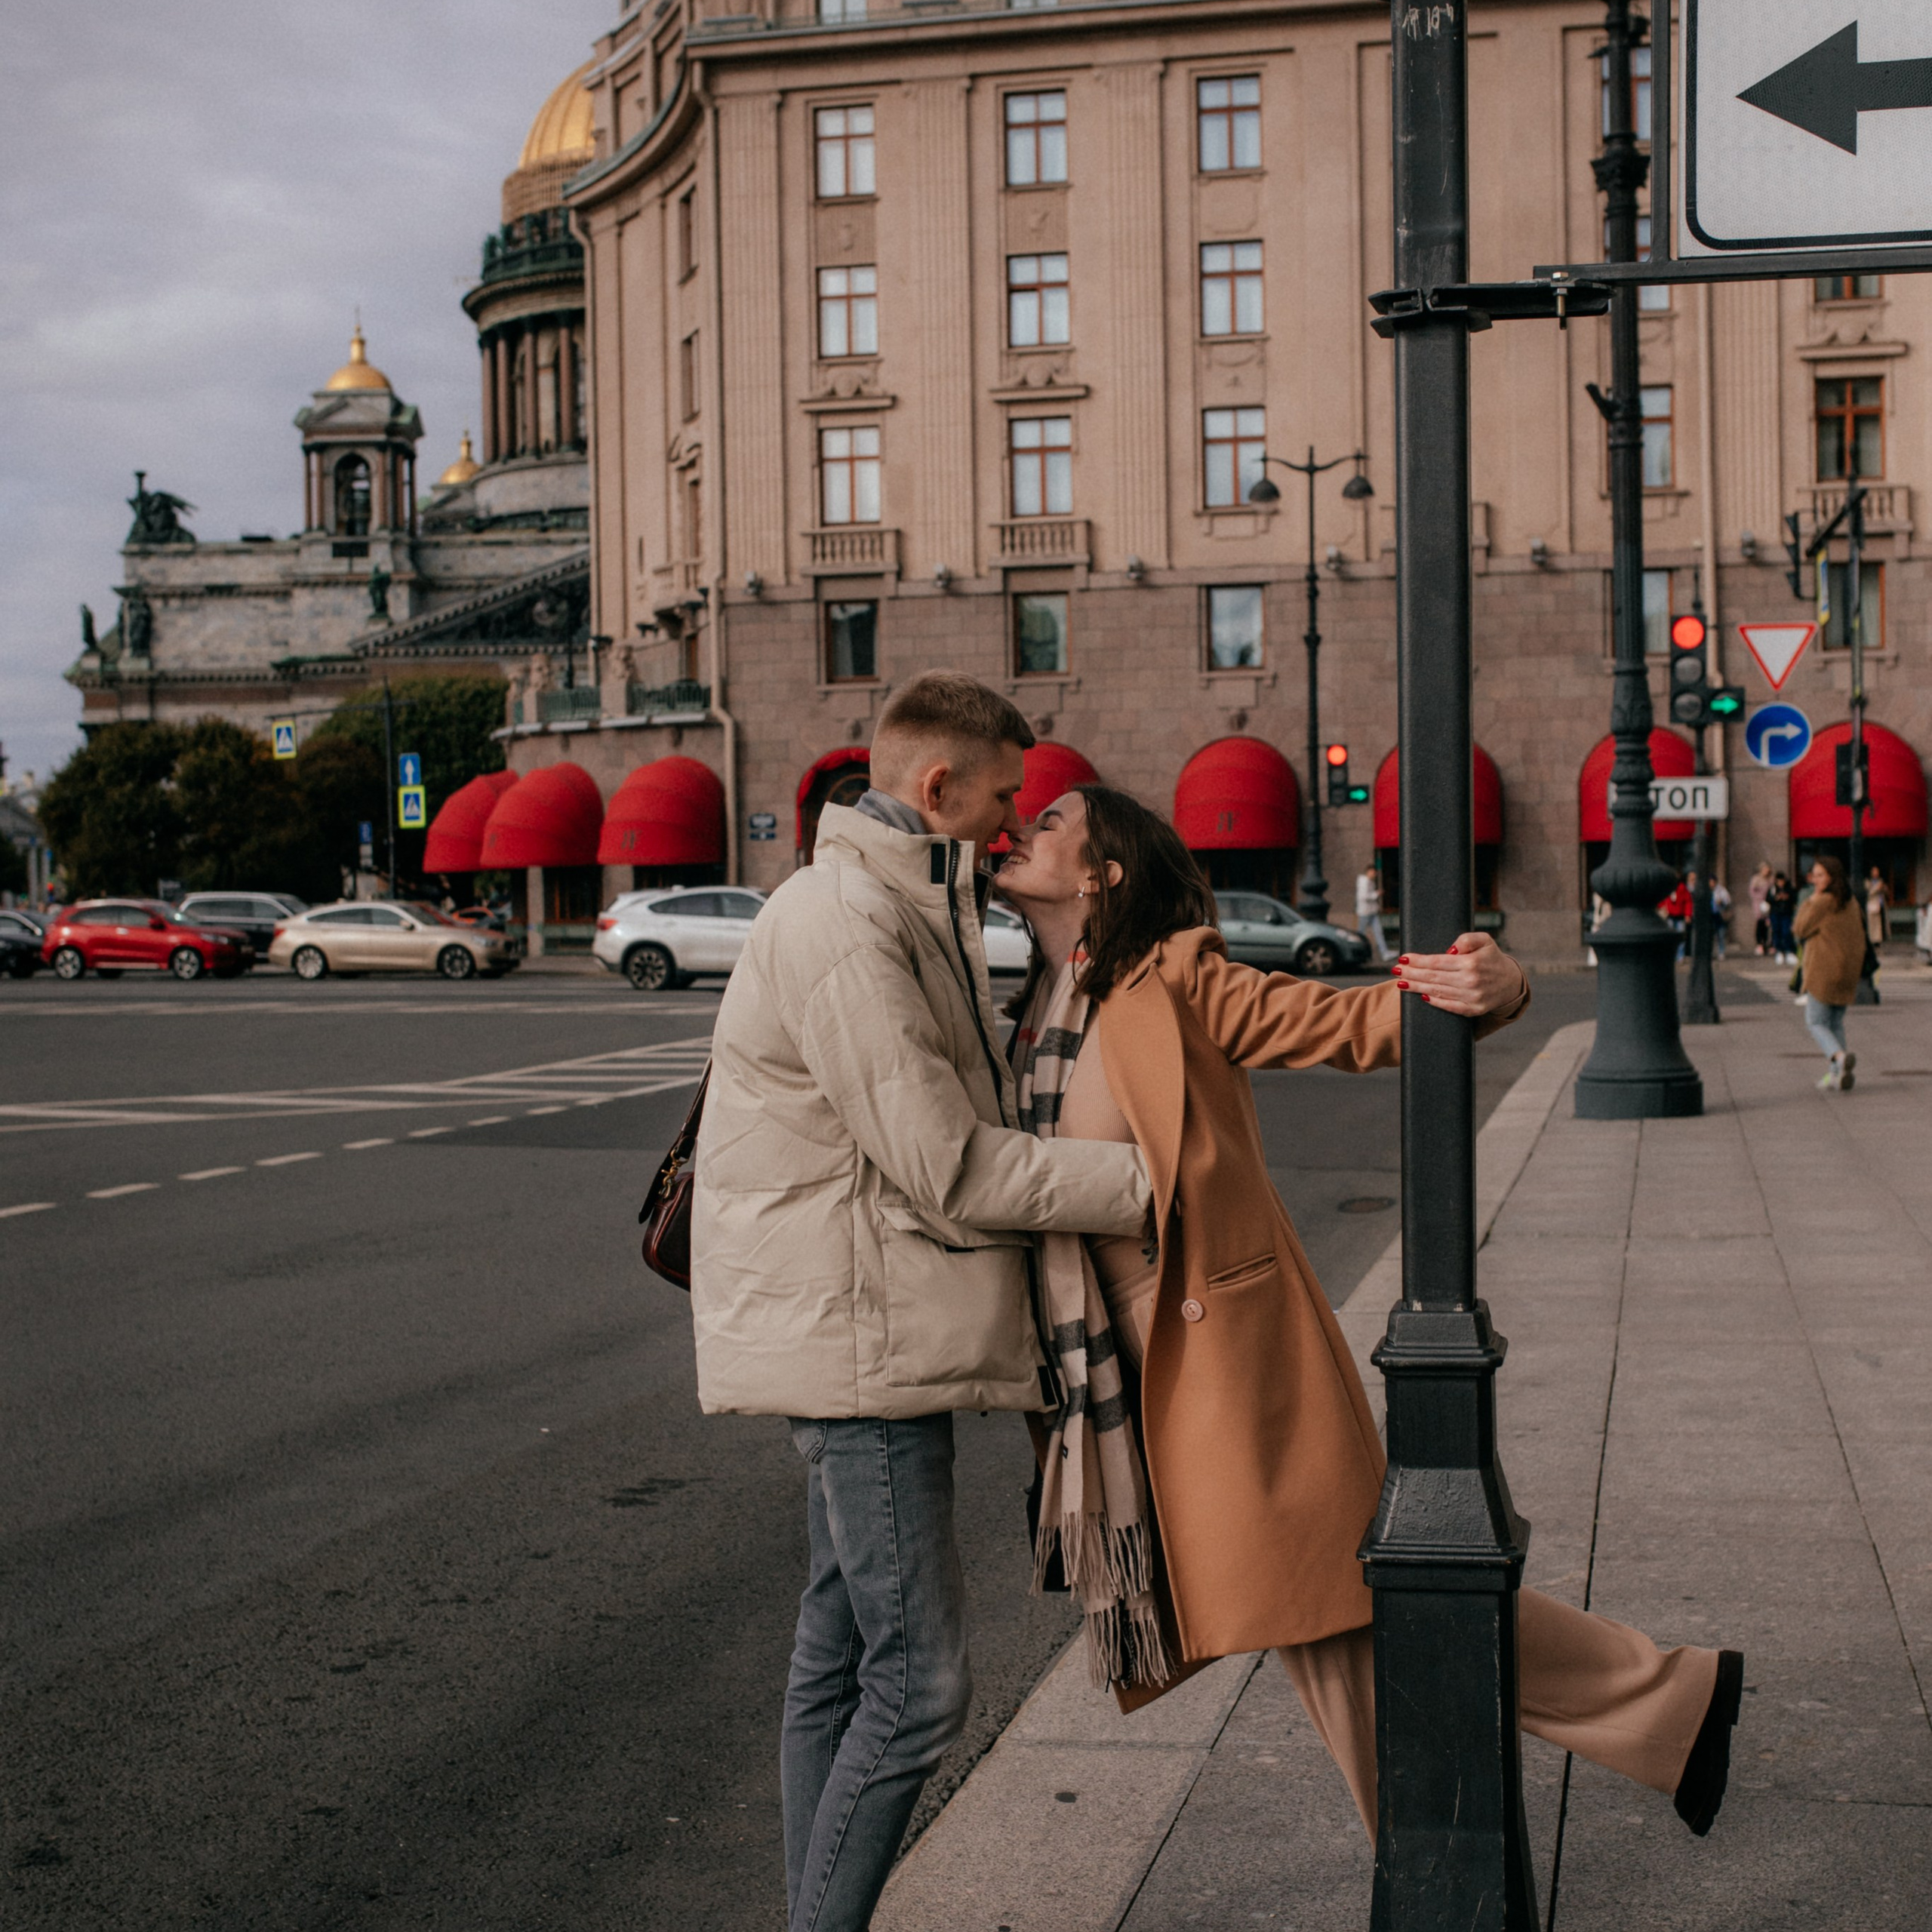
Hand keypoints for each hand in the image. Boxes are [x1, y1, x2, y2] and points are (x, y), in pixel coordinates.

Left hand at [1390, 931, 1524, 1017]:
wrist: (1511, 982)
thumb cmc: (1492, 958)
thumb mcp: (1484, 940)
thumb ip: (1467, 939)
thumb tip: (1449, 950)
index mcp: (1471, 963)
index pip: (1437, 962)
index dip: (1418, 961)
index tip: (1403, 958)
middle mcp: (1471, 981)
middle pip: (1433, 977)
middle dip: (1411, 974)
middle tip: (1395, 971)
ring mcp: (1472, 997)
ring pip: (1437, 992)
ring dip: (1416, 987)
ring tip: (1401, 983)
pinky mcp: (1473, 1009)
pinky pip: (1449, 1006)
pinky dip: (1435, 1002)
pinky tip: (1422, 996)